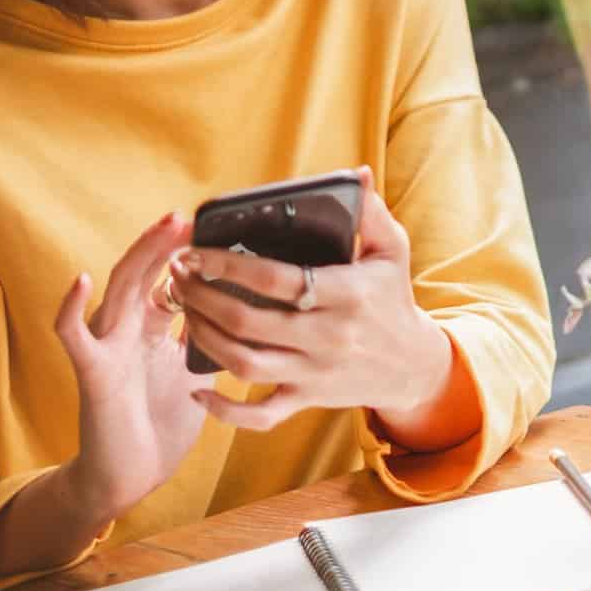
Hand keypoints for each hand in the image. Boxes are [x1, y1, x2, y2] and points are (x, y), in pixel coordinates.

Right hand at [53, 210, 207, 521]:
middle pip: (144, 272)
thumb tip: (249, 309)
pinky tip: (80, 280)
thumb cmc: (161, 424)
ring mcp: (107, 346)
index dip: (186, 254)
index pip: (166, 278)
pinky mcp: (92, 371)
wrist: (131, 475)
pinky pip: (74, 336)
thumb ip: (210, 337)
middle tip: (188, 215)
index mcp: (151, 328)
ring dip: (140, 256)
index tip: (213, 228)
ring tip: (162, 229)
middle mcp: (126, 329)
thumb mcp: (197, 371)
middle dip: (165, 243)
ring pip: (118, 289)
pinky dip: (71, 308)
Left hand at [170, 168, 456, 435]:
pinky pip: (260, 416)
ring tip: (183, 309)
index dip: (229, 265)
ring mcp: (314, 373)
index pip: (277, 279)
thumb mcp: (393, 250)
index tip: (196, 250)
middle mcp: (328, 336)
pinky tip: (197, 389)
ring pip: (245, 364)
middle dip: (203, 296)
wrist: (412, 365)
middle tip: (178, 275)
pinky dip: (225, 411)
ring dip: (205, 338)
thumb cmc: (393, 299)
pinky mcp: (307, 400)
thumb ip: (371, 212)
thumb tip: (358, 174)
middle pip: (250, 321)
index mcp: (347, 294)